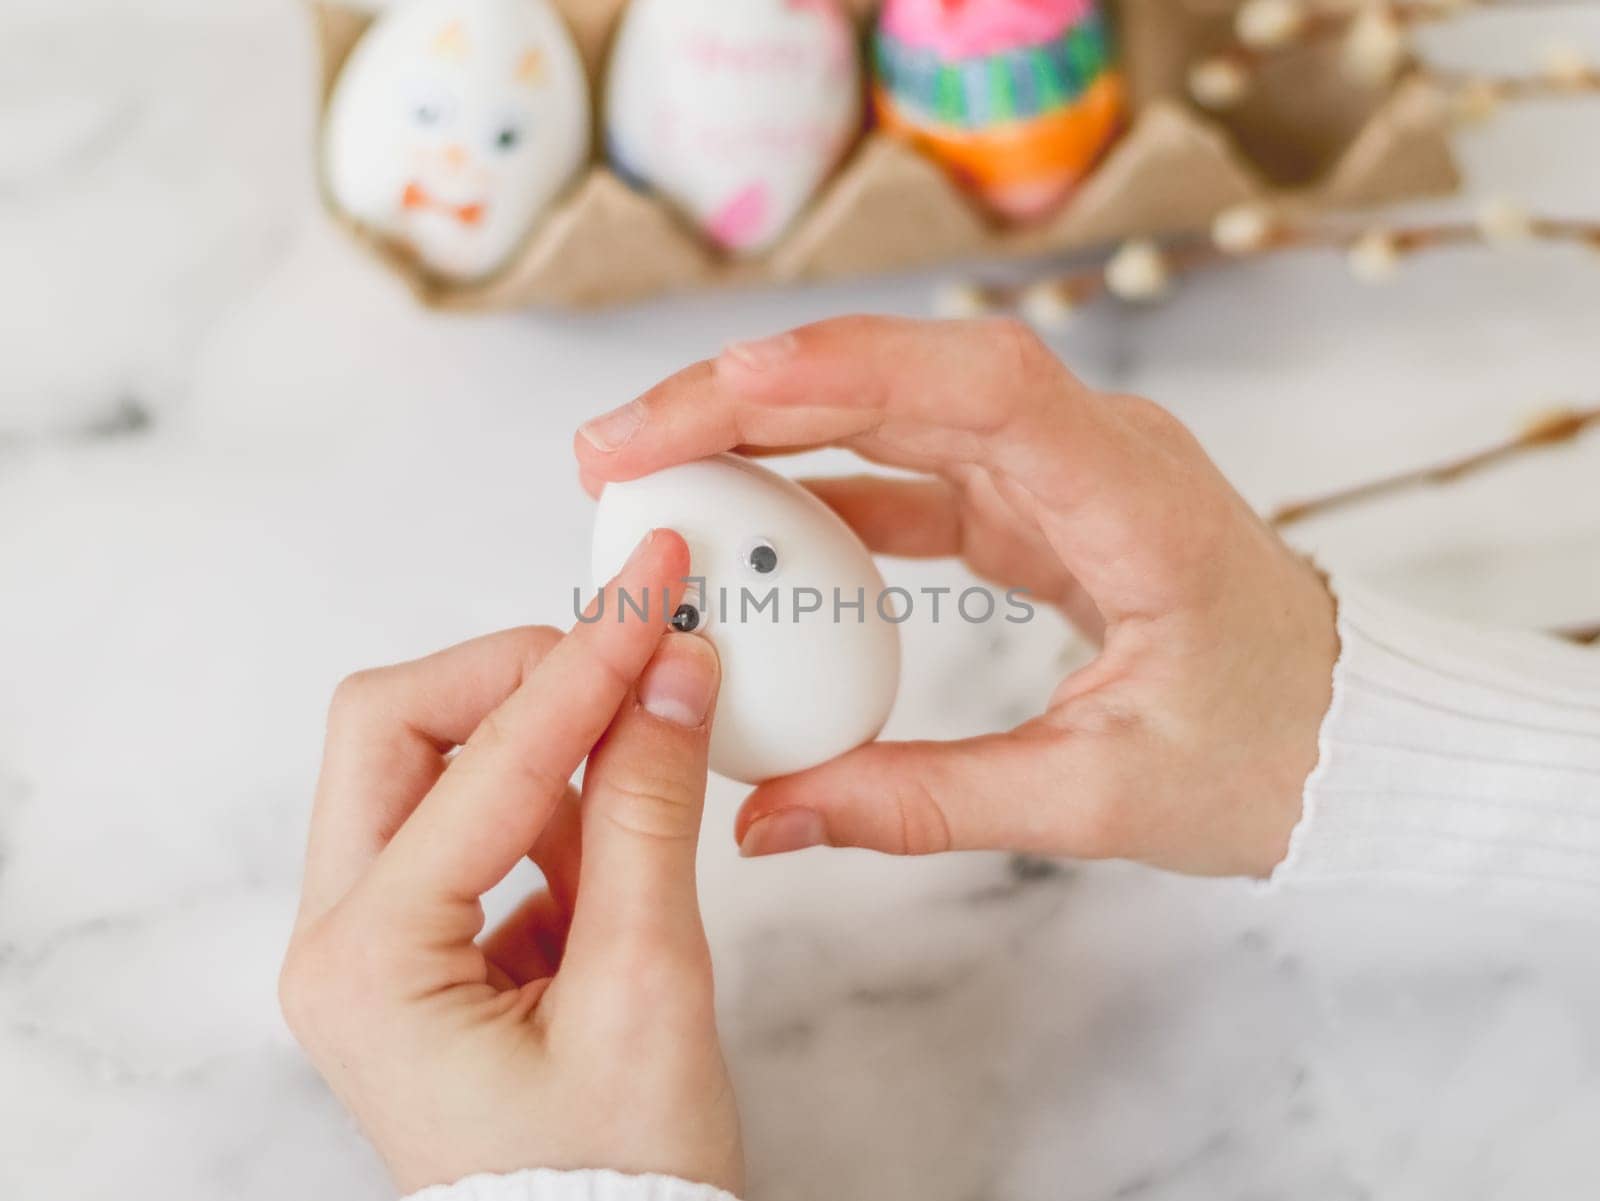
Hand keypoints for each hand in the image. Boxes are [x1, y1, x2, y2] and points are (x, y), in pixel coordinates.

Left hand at [279, 531, 742, 1195]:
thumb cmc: (613, 1181)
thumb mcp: (650, 988)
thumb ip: (651, 813)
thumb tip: (673, 676)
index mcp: (369, 964)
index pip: (485, 763)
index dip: (587, 666)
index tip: (655, 592)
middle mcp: (343, 942)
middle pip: (395, 729)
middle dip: (515, 676)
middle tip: (627, 648)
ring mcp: (376, 943)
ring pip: (428, 765)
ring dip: (540, 732)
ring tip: (648, 733)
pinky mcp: (425, 944)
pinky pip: (474, 822)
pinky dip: (551, 795)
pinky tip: (623, 810)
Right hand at [574, 317, 1337, 879]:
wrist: (1356, 733)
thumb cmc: (1269, 755)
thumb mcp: (1098, 800)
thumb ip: (926, 805)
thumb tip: (765, 820)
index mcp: (1132, 495)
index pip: (974, 385)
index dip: (831, 371)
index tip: (704, 397)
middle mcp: (1090, 449)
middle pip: (901, 373)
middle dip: (745, 395)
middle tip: (611, 450)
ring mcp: (1058, 468)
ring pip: (890, 405)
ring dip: (764, 427)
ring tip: (645, 470)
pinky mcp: (1030, 504)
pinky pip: (906, 469)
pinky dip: (816, 484)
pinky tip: (736, 515)